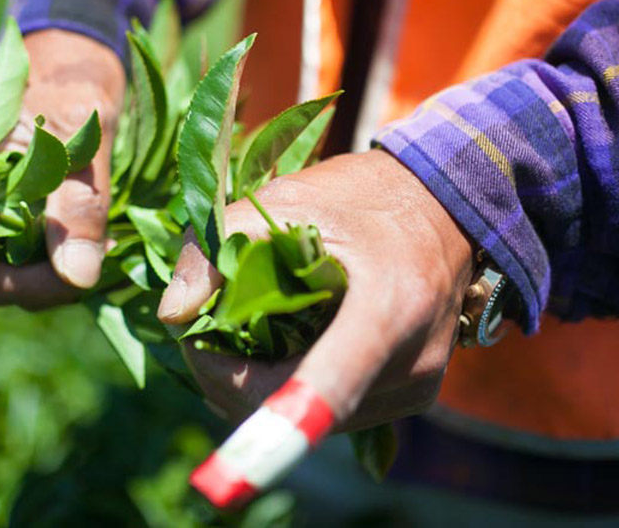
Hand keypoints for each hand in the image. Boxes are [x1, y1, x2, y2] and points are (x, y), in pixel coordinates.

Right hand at [0, 29, 124, 308]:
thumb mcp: (82, 132)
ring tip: (101, 243)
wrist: (78, 56)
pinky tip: (94, 244)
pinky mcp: (12, 221)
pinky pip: (28, 262)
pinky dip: (61, 263)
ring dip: (54, 273)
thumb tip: (79, 279)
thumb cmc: (73, 78)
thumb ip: (77, 203)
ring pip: (9, 273)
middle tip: (94, 266)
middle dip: (34, 282)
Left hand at [157, 150, 475, 430]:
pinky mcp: (411, 399)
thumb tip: (173, 313)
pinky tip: (276, 349)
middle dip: (230, 378)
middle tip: (200, 331)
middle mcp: (410, 364)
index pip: (319, 392)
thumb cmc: (363, 197)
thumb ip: (220, 247)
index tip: (199, 357)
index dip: (248, 399)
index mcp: (389, 310)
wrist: (445, 206)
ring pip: (306, 422)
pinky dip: (288, 390)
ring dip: (255, 388)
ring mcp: (415, 389)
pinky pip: (328, 414)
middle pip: (294, 411)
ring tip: (235, 336)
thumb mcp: (287, 201)